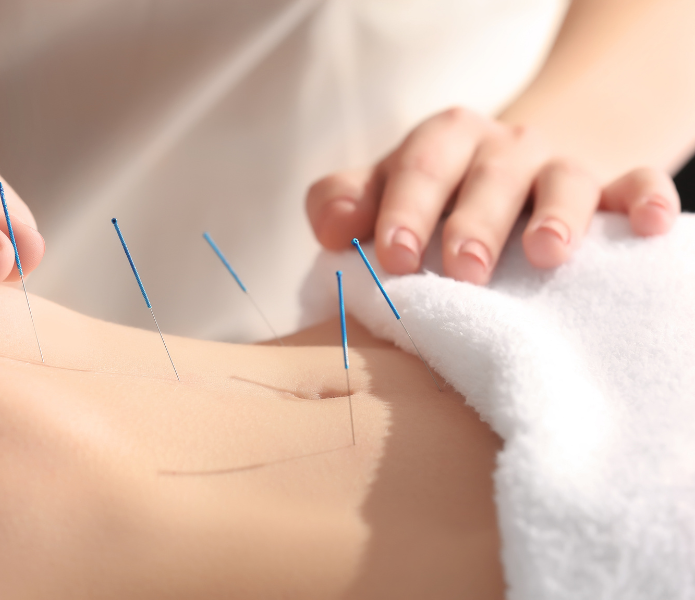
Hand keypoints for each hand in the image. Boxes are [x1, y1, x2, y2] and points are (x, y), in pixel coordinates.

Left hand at [307, 107, 679, 283]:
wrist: (511, 170)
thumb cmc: (436, 194)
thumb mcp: (386, 189)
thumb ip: (345, 203)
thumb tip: (329, 232)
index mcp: (443, 142)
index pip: (420, 166)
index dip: (406, 208)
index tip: (395, 257)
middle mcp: (500, 148)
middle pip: (489, 175)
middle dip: (474, 221)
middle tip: (463, 269)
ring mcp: (557, 166)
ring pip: (562, 180)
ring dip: (556, 214)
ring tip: (545, 253)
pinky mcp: (609, 188)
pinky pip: (635, 184)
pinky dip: (644, 200)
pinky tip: (647, 225)